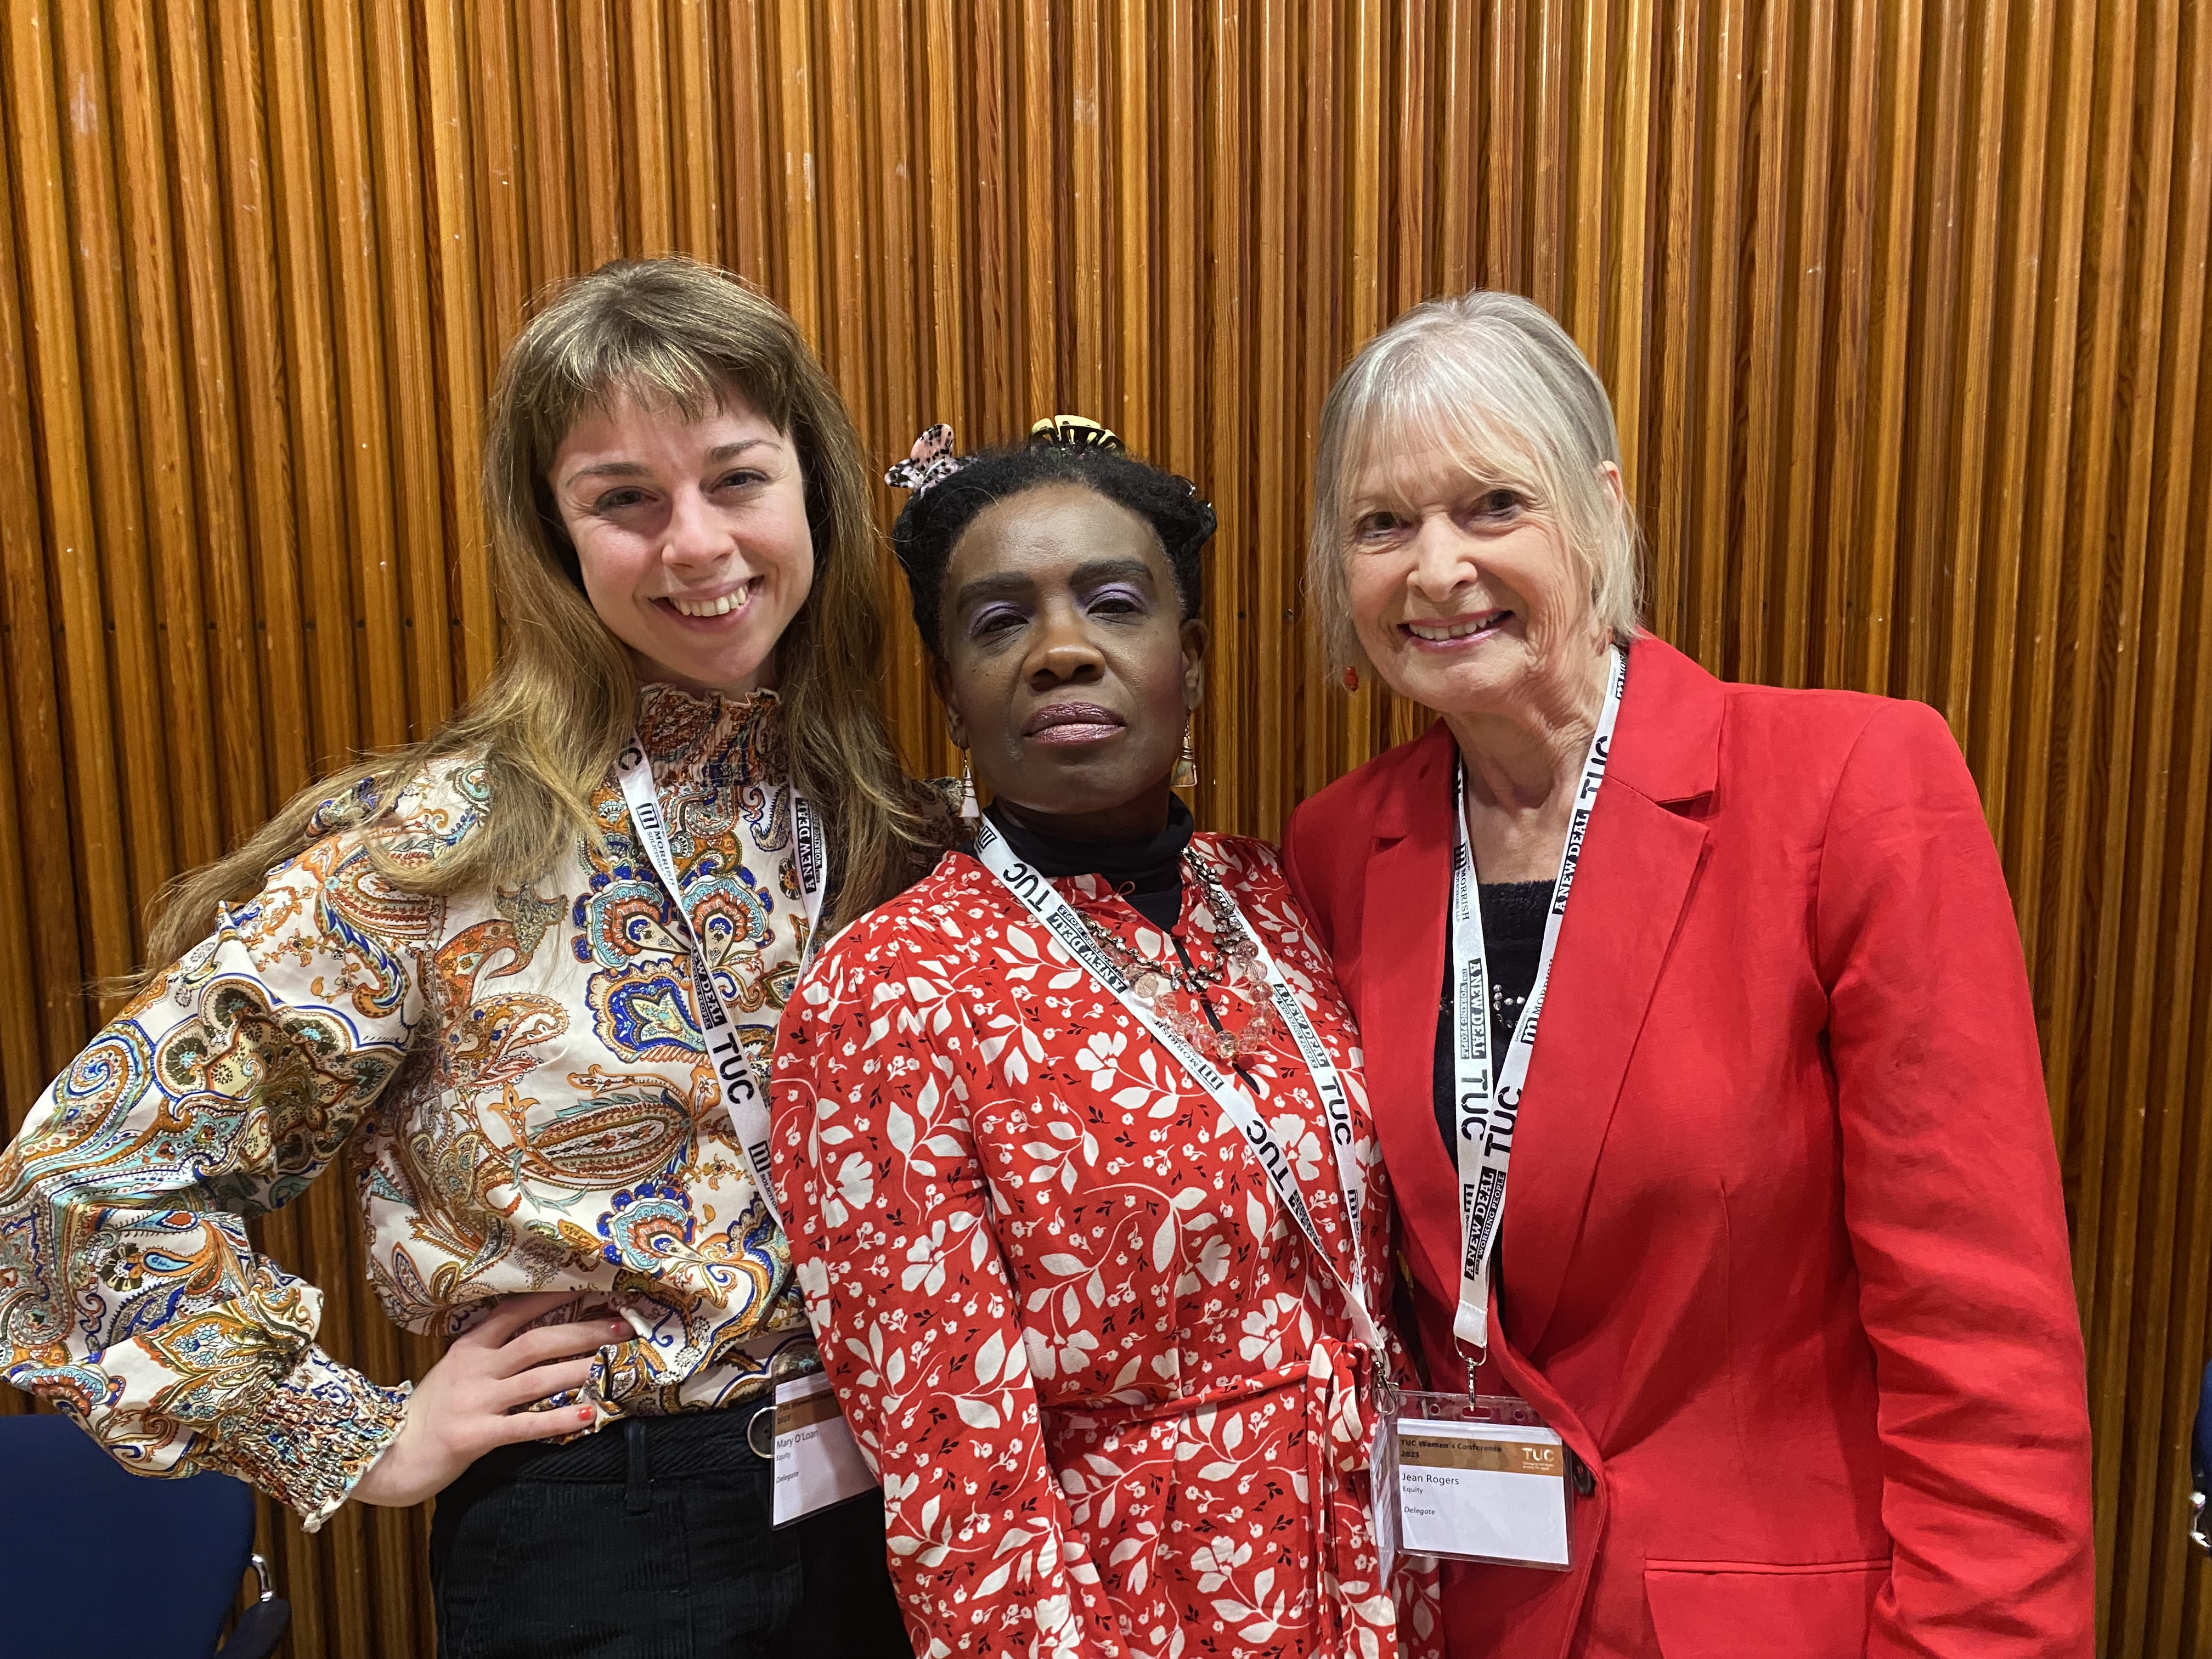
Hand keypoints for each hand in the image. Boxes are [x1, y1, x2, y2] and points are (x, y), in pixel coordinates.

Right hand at [350, 1290, 629, 1507]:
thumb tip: (544, 1338)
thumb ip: (492, 1354)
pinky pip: (524, 1425)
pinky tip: (588, 1415)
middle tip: (624, 1328)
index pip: (517, 1310)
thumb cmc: (429, 1413)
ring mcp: (474, 1401)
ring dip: (581, 1369)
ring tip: (617, 1364)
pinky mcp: (474, 1436)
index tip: (593, 1286)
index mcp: (470, 1346)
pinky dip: (558, 1419)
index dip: (556, 1297)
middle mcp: (475, 1367)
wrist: (385, 1456)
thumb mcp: (458, 1372)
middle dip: (584, 1332)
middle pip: (538, 1341)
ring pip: (538, 1378)